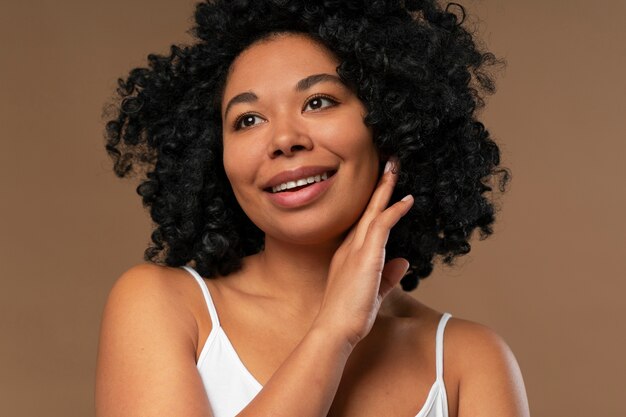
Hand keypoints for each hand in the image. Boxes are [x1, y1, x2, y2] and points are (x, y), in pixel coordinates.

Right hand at [314, 157, 413, 347]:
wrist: (335, 329)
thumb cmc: (350, 315)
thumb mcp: (374, 292)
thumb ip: (388, 276)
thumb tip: (403, 262)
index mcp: (350, 254)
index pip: (365, 222)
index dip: (376, 203)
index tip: (385, 185)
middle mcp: (350, 247)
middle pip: (367, 209)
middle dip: (380, 186)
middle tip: (389, 163)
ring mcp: (356, 250)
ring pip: (373, 212)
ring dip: (386, 189)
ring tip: (395, 168)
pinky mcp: (365, 257)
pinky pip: (381, 226)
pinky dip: (394, 211)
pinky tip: (406, 199)